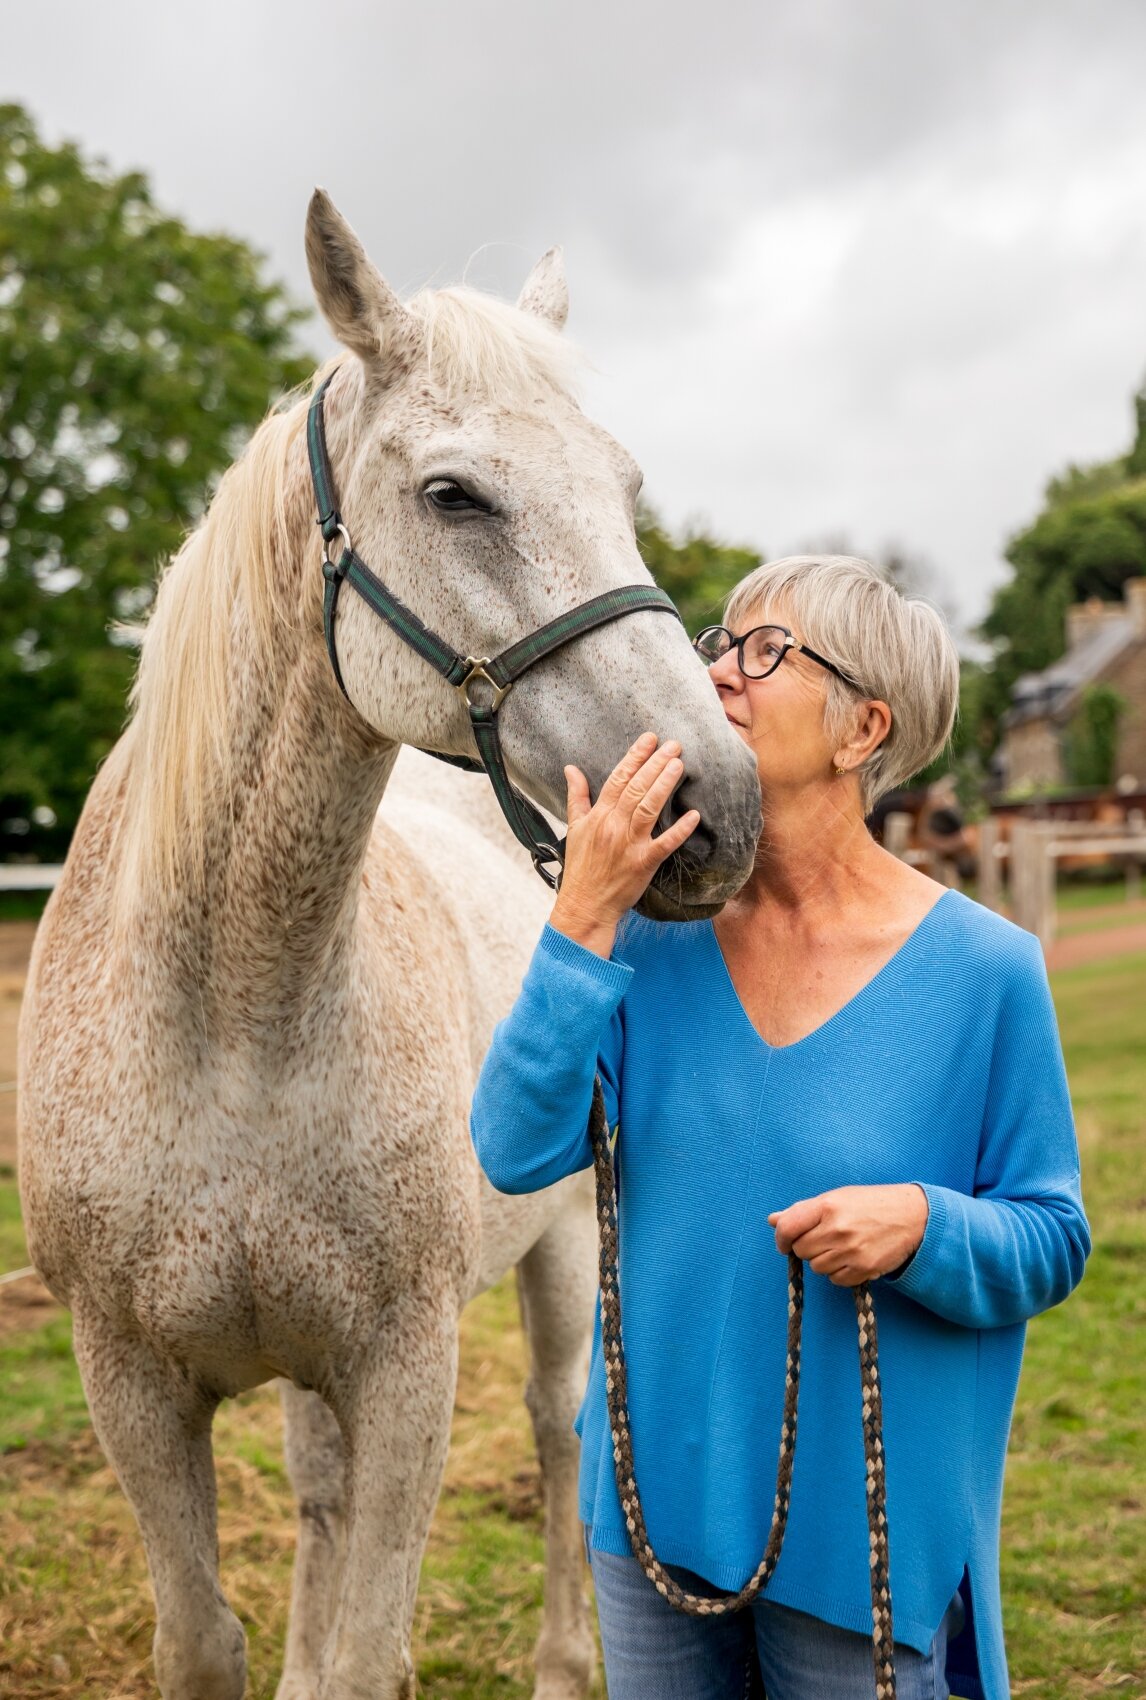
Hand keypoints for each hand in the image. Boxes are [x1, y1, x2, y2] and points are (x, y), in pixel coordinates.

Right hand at [549, 732, 700, 956]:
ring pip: (649, 808)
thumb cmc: (581, 867)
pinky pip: (664, 844)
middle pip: (636, 788)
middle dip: (655, 763)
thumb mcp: (574, 828)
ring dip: (665, 785)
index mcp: (598, 815)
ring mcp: (629, 844)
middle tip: (674, 745)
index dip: (635, 756)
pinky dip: (679, 830)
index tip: (650, 739)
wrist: (585, 904)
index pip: (618, 778)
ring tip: (679, 765)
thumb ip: (576, 796)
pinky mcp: (644, 863)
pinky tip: (694, 815)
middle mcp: (614, 825)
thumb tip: (570, 768)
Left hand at [768, 1184, 928, 1286]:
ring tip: (841, 1246)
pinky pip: (836, 1280)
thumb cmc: (870, 1204)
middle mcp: (837, 1229)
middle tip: (824, 1238)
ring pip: (817, 1267)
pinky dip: (839, 1272)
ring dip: (824, 1260)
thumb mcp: (836, 1198)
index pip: (788, 1228)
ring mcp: (851, 1251)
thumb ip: (803, 1211)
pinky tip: (851, 1258)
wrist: (912, 1216)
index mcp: (827, 1206)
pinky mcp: (864, 1269)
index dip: (781, 1238)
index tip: (784, 1242)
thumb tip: (772, 1220)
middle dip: (808, 1246)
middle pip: (802, 1250)